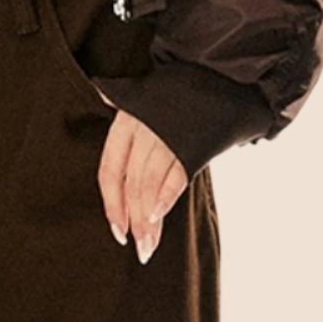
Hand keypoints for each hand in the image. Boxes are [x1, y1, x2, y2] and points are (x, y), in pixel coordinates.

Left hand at [94, 88, 187, 264]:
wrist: (221, 73)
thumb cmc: (179, 91)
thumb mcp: (144, 96)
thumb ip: (125, 109)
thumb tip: (101, 95)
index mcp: (126, 120)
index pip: (110, 169)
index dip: (112, 203)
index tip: (117, 231)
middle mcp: (142, 128)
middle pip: (131, 182)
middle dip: (133, 219)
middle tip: (139, 249)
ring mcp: (166, 134)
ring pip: (149, 183)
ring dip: (148, 218)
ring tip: (149, 244)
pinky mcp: (192, 142)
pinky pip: (176, 174)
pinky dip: (165, 197)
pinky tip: (158, 216)